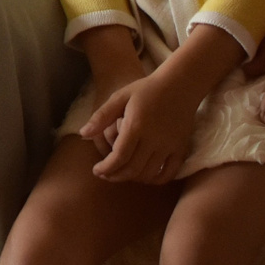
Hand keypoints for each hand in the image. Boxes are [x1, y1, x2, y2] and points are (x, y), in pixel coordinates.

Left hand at [82, 68, 201, 183]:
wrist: (180, 84)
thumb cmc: (146, 89)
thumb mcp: (120, 97)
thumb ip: (101, 116)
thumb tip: (83, 134)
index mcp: (136, 126)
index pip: (119, 157)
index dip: (106, 168)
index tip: (96, 171)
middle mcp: (154, 139)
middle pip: (132, 169)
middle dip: (115, 176)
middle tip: (105, 175)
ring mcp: (169, 146)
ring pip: (149, 174)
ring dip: (132, 179)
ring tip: (121, 174)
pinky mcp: (181, 149)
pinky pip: (169, 173)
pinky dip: (156, 180)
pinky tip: (145, 176)